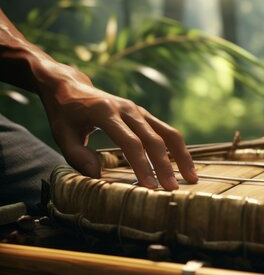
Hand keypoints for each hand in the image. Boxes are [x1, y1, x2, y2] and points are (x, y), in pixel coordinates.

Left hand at [39, 67, 197, 189]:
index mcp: (105, 112)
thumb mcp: (62, 134)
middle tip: (172, 189)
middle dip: (165, 166)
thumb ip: (77, 156)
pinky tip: (185, 165)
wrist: (70, 85)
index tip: (149, 187)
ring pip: (168, 133)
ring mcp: (138, 110)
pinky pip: (166, 131)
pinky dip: (178, 148)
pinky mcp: (144, 114)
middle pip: (154, 139)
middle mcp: (127, 109)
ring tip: (191, 178)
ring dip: (181, 156)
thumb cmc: (64, 114)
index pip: (130, 143)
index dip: (141, 165)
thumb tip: (98, 177)